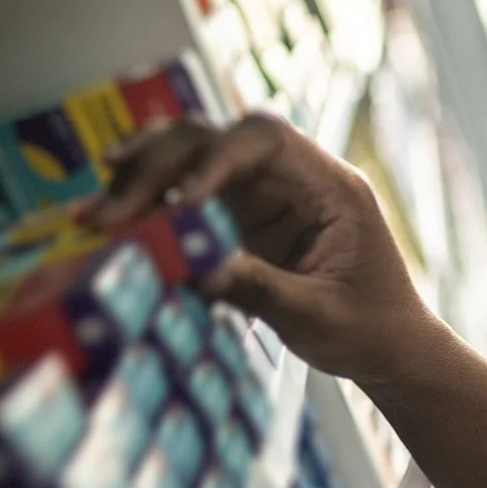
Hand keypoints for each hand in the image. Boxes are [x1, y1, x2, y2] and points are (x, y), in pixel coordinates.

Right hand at [89, 114, 444, 385]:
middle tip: (113, 211)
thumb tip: (195, 268)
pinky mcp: (239, 220)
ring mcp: (264, 196)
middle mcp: (293, 179)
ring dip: (142, 178)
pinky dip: (148, 207)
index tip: (180, 198)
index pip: (266, 139)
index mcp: (331, 186)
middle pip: (216, 140)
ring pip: (191, 160)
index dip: (215, 156)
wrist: (389, 349)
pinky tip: (111, 222)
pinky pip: (185, 197)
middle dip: (160, 166)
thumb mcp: (318, 315)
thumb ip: (260, 288)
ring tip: (97, 212)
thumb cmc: (371, 328)